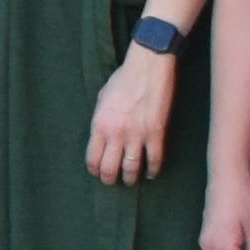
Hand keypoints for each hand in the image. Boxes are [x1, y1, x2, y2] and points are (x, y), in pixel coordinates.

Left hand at [83, 43, 175, 188]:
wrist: (148, 68)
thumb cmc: (123, 80)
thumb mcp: (102, 99)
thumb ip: (101, 121)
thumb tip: (102, 137)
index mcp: (100, 125)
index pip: (92, 158)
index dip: (94, 170)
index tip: (97, 172)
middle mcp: (116, 133)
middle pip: (110, 168)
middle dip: (110, 179)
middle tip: (112, 181)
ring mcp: (138, 135)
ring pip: (132, 168)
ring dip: (130, 178)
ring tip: (130, 180)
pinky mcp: (157, 133)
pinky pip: (155, 159)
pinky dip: (153, 170)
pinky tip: (151, 173)